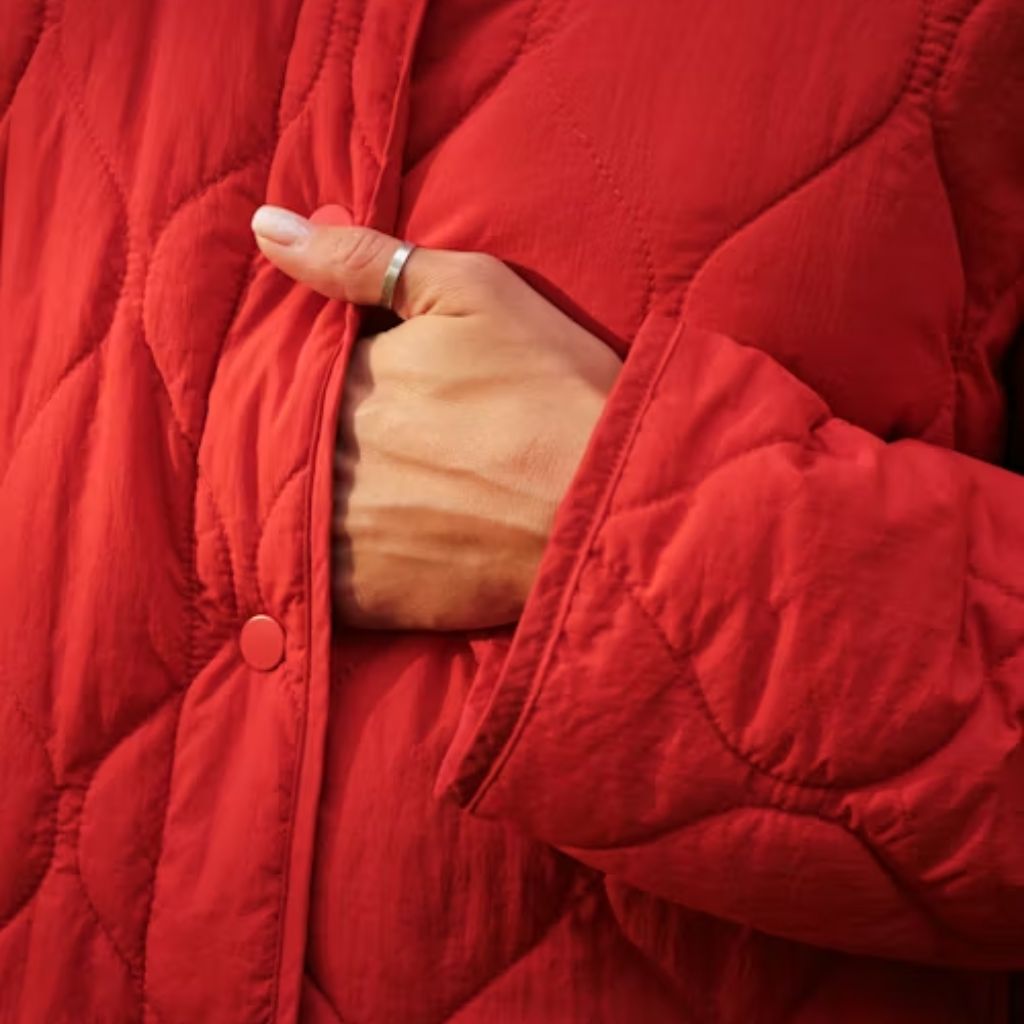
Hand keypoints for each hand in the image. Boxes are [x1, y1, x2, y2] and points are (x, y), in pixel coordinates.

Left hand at [252, 205, 620, 629]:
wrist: (609, 508)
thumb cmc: (555, 390)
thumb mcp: (474, 292)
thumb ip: (364, 260)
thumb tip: (266, 227)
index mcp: (344, 380)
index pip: (296, 373)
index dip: (328, 379)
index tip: (375, 393)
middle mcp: (326, 455)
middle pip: (292, 442)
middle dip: (325, 441)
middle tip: (397, 452)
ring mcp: (338, 531)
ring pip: (292, 511)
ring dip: (321, 502)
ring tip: (394, 500)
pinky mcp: (363, 598)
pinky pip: (314, 584)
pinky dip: (327, 569)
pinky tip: (377, 551)